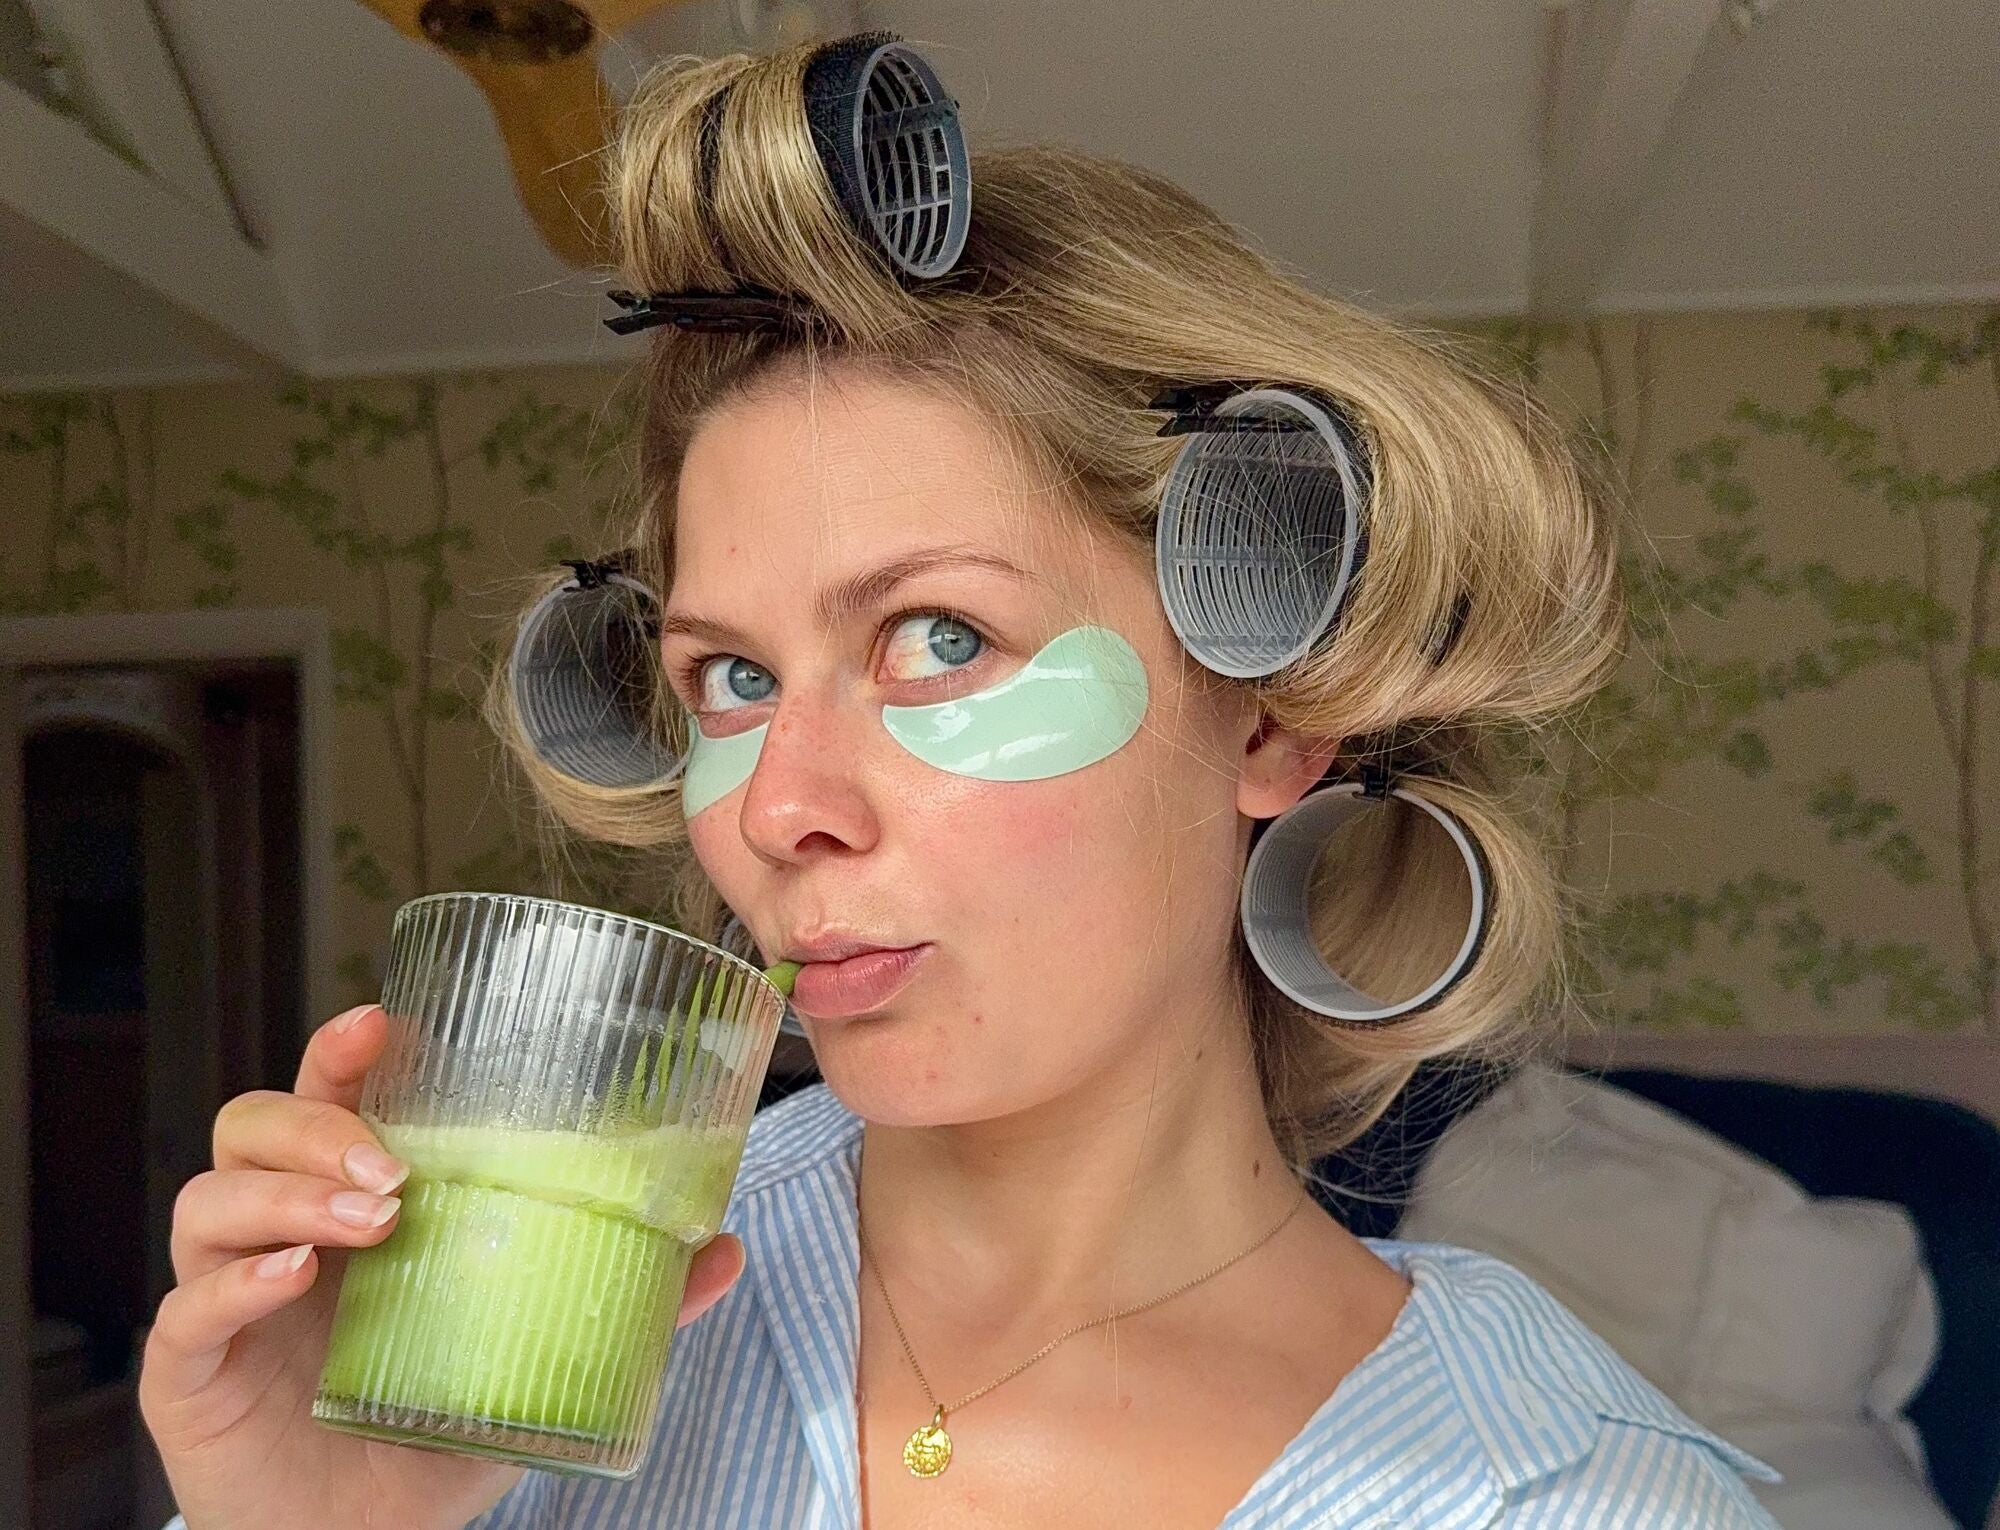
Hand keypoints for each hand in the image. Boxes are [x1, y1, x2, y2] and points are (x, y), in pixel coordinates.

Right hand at [138, 1003, 749, 1529]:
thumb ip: (621, 1296)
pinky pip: (183, 1308)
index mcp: (349, 1204)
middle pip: (250, 1125)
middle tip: (393, 1165)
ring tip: (372, 1220)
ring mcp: (226, 1298)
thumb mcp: (531, 1351)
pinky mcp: (189, 1372)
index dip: (340, 1052)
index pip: (325, 1097)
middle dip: (317, 1122)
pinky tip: (294, 1280)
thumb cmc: (432, 1427)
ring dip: (289, 1192)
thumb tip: (726, 1249)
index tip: (380, 1023)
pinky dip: (237, 1283)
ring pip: (210, 1199)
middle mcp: (277, 1232)